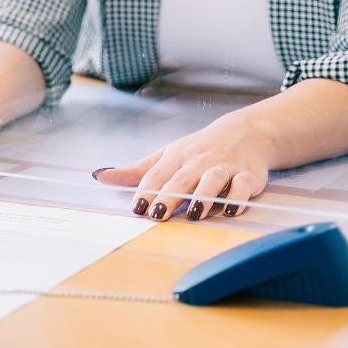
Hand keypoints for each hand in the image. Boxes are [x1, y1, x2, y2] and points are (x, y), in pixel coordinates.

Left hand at [93, 112, 270, 221]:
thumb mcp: (166, 155)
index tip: (137, 207)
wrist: (245, 133)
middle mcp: (197, 161)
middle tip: (157, 214)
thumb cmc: (198, 149)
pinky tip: (230, 209)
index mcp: (175, 157)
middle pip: (181, 180)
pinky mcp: (247, 176)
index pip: (157, 174)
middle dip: (169, 197)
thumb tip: (99, 176)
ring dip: (203, 198)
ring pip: (211, 181)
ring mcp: (223, 167)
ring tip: (193, 215)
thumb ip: (135, 171)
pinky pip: (242, 186)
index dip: (147, 191)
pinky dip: (237, 197)